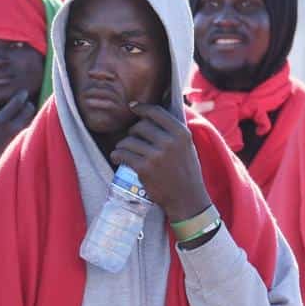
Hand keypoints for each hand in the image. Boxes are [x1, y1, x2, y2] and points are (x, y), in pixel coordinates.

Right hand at [0, 92, 35, 168]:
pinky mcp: (23, 141)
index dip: (22, 94)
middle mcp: (12, 126)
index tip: (23, 92)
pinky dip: (29, 122)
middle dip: (28, 104)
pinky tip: (23, 124)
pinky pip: (30, 126)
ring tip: (24, 113)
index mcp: (0, 120)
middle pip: (29, 108)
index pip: (17, 102)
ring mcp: (19, 134)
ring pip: (32, 117)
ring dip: (30, 113)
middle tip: (24, 104)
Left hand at [113, 103, 210, 221]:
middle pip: (140, 127)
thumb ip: (173, 131)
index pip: (156, 112)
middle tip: (132, 140)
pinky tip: (117, 157)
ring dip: (122, 145)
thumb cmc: (186, 172)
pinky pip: (123, 155)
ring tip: (123, 150)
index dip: (141, 108)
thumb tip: (153, 115)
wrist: (186, 198)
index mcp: (181, 133)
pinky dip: (117, 155)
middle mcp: (169, 142)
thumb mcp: (186, 146)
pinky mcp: (144, 169)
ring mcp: (156, 156)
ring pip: (129, 141)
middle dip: (132, 132)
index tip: (132, 107)